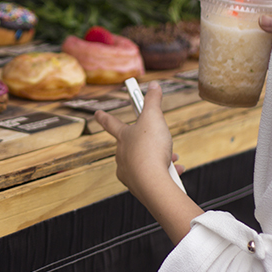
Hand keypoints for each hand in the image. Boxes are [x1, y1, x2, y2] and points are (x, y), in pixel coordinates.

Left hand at [95, 82, 173, 197]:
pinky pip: (151, 177)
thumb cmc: (151, 149)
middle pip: (133, 145)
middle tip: (160, 142)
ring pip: (144, 162)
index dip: (103, 116)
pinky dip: (164, 173)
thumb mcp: (153, 117)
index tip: (97, 113)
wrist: (153, 183)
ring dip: (160, 158)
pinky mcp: (138, 187)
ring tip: (172, 160)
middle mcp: (122, 155)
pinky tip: (174, 172)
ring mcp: (128, 172)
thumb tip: (153, 85)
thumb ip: (153, 101)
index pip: (110, 123)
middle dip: (148, 143)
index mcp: (123, 137)